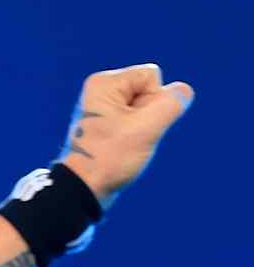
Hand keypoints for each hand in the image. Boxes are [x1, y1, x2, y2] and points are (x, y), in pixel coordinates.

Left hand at [59, 63, 193, 209]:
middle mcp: (100, 90)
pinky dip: (134, 135)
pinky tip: (120, 148)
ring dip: (142, 127)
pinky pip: (133, 121)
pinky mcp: (105, 124)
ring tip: (122, 145)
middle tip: (126, 138)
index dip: (153, 100)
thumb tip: (184, 91)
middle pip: (147, 90)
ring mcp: (101, 108)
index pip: (151, 76)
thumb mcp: (146, 130)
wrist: (82, 191)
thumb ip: (171, 105)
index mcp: (104, 83)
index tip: (132, 125)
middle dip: (147, 115)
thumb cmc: (109, 160)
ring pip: (143, 108)